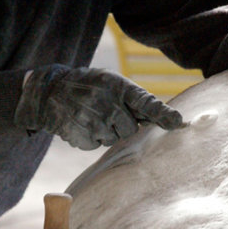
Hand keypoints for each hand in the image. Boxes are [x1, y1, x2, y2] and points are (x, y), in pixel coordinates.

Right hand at [15, 66, 183, 149]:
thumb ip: (137, 100)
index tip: (177, 122)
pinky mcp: (79, 136)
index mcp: (117, 85)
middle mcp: (105, 102)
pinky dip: (91, 138)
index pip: (144, 101)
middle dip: (122, 125)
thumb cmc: (90, 87)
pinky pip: (96, 145)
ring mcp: (91, 120)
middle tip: (106, 112)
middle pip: (130, 129)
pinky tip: (81, 124)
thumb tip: (170, 120)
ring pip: (113, 139)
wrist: (50, 92)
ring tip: (91, 116)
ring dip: (106, 132)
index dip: (162, 113)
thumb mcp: (111, 83)